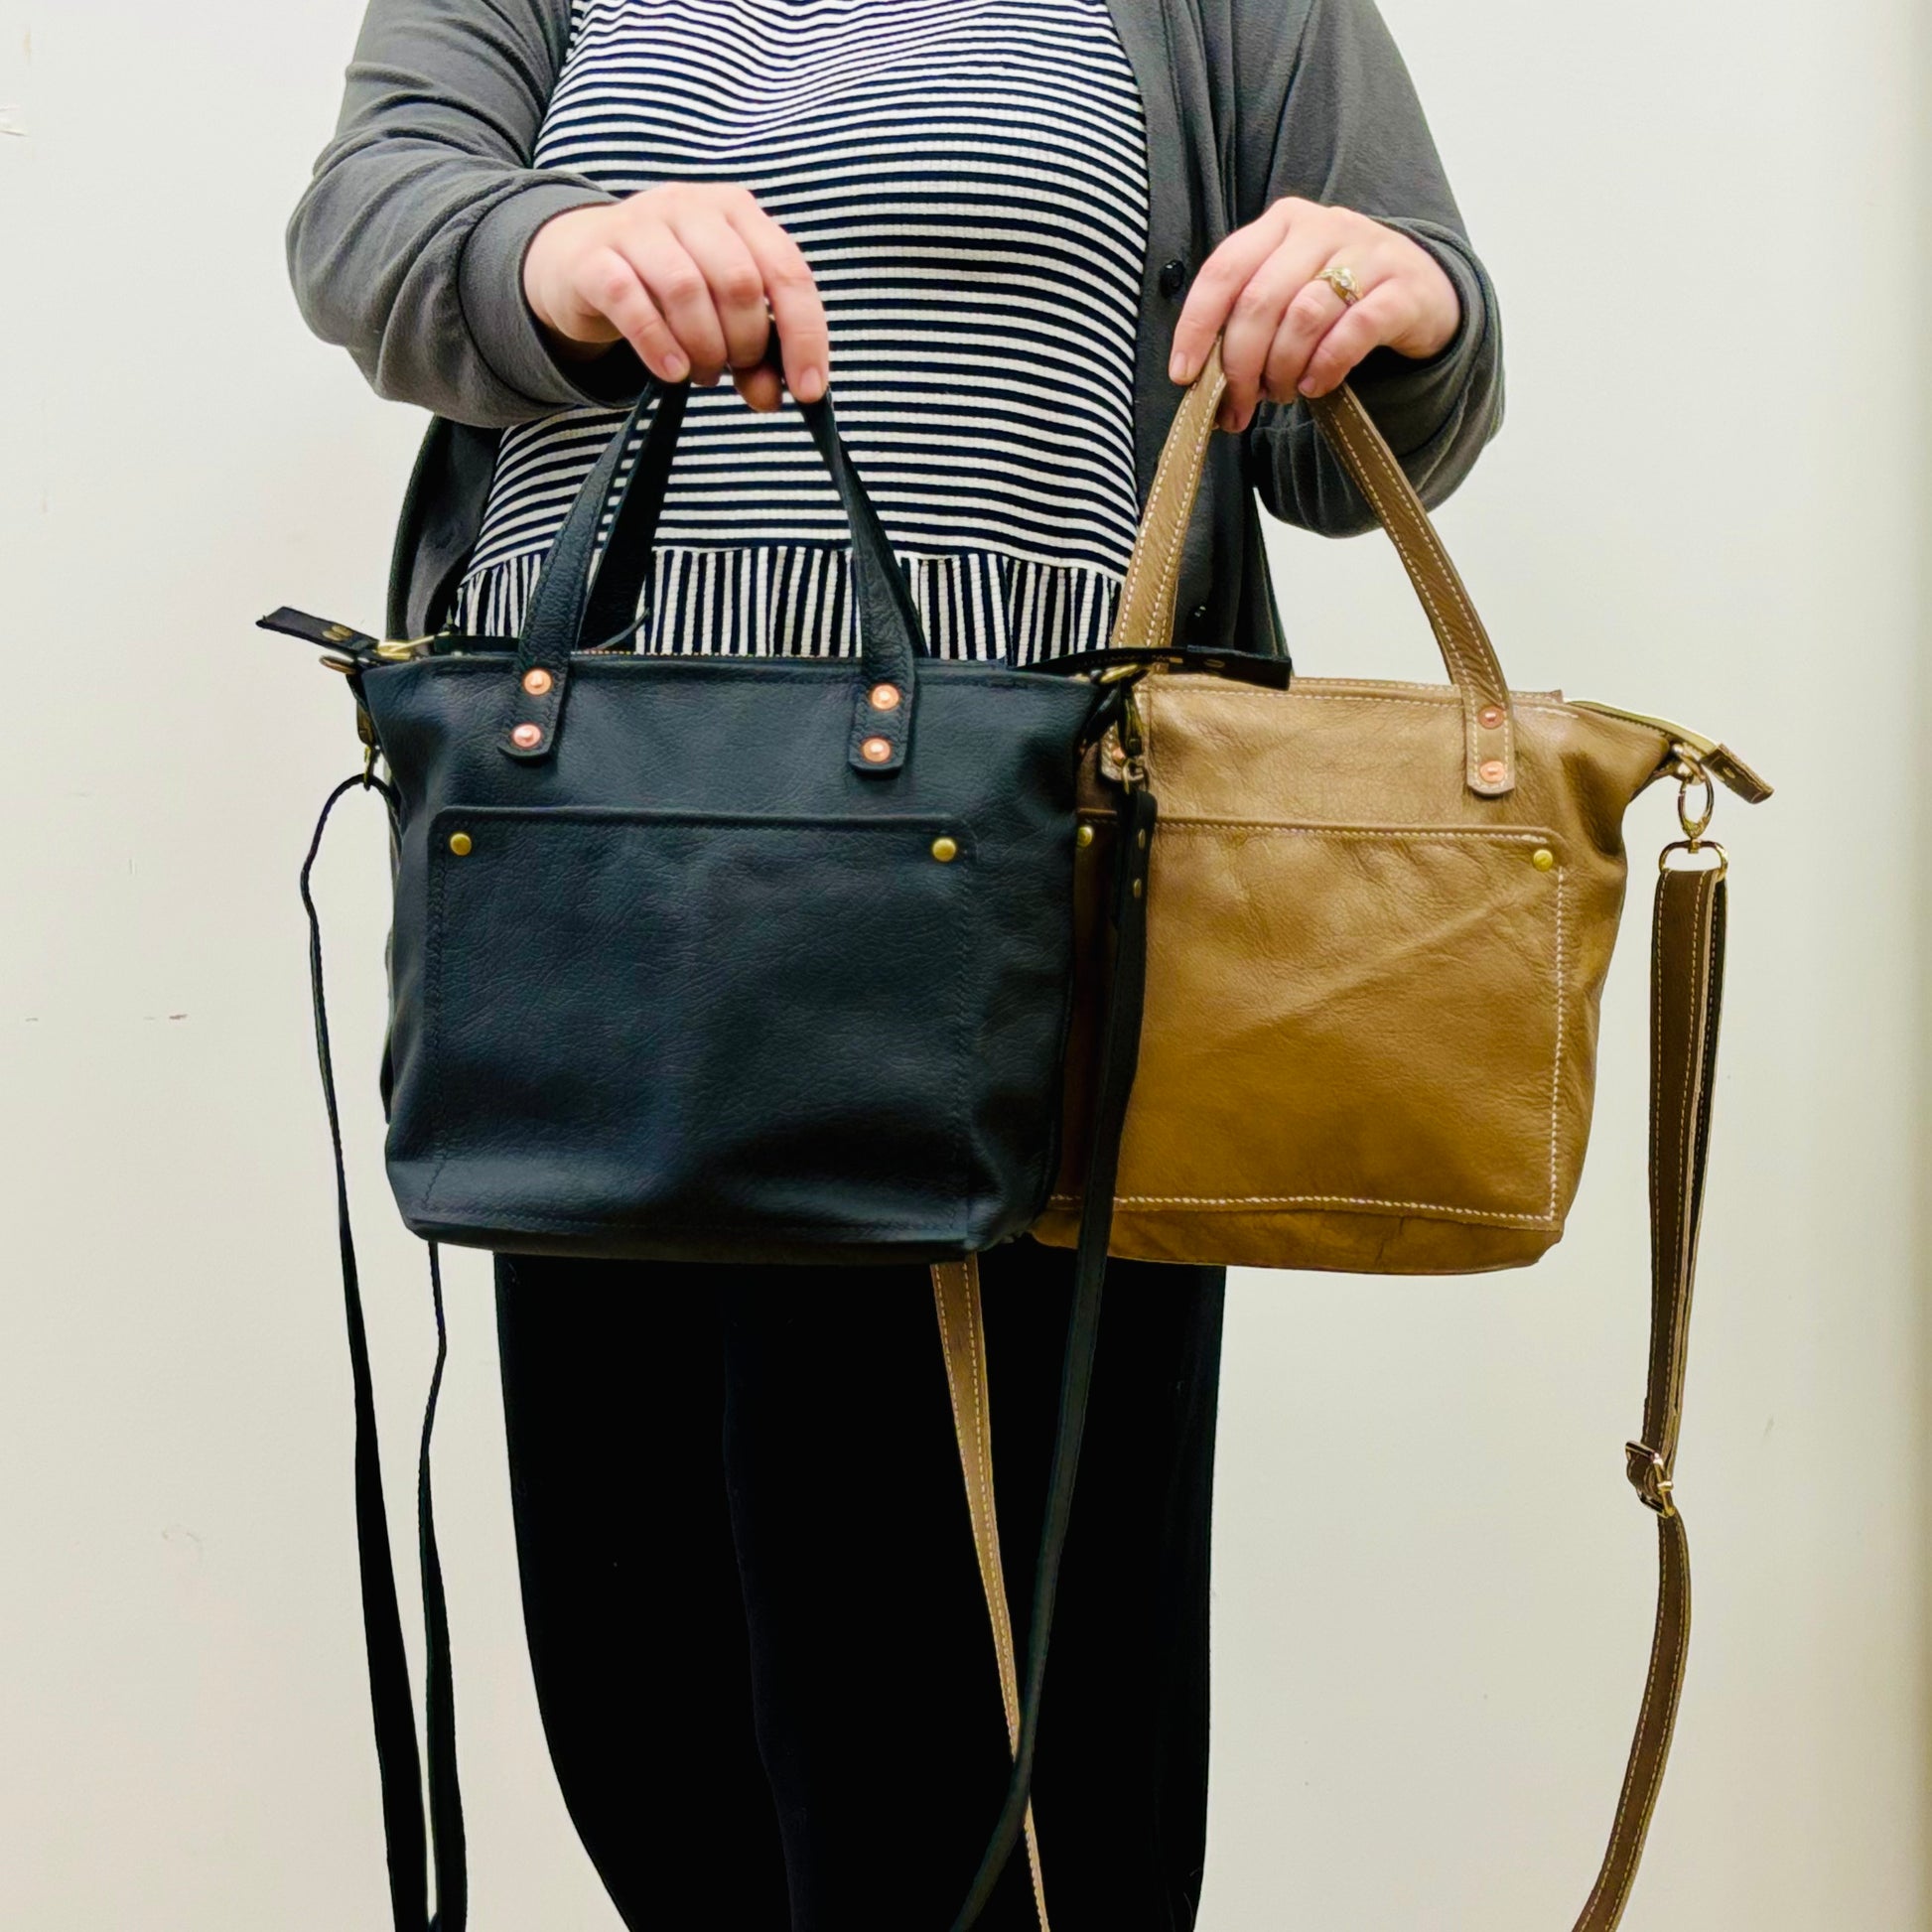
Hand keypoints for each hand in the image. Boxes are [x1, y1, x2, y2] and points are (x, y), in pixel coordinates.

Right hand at [522, 182, 829, 410]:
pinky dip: (657, 343)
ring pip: (686, 289)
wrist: (579, 262)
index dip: (803, 337)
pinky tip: (671, 371)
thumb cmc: (664, 287)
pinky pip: (630, 300)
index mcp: (736, 212)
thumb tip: (773, 398)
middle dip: (745, 344)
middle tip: (731, 372)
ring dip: (704, 349)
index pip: (788, 273)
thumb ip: (754, 352)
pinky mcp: (594, 256)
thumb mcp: (720, 313)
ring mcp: (638, 225)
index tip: (808, 392)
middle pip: (739, 283)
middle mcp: (690, 206)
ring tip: (701, 373)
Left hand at [1167, 198, 1460, 430]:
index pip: (1224, 270)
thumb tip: (1203, 378)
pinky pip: (1353, 331)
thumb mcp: (1288, 291)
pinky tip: (1315, 385)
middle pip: (1260, 302)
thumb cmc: (1337, 298)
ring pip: (1303, 317)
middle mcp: (1322, 229)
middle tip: (1238, 406)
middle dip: (1240, 366)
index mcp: (1282, 224)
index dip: (1197, 326)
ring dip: (1282, 370)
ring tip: (1282, 394)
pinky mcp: (1401, 289)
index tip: (1184, 375)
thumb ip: (1247, 319)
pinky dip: (1325, 365)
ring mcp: (1366, 254)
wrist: (1422, 289)